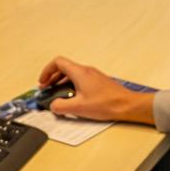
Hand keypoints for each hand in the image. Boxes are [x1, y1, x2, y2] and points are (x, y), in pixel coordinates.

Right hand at [39, 56, 153, 124]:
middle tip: (46, 88)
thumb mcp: (79, 108)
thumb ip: (61, 107)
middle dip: (52, 78)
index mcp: (80, 73)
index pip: (58, 63)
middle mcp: (86, 71)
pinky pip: (80, 79)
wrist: (126, 105)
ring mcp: (93, 75)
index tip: (42, 81)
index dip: (47, 71)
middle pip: (64, 68)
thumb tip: (53, 106)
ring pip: (72, 74)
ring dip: (62, 82)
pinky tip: (73, 97)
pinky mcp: (98, 82)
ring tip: (57, 94)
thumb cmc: (108, 104)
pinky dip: (72, 85)